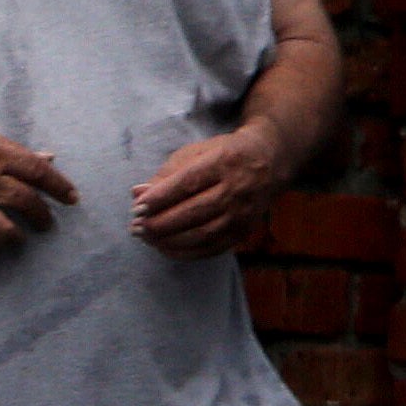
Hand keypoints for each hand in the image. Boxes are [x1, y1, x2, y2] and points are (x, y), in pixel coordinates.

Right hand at [0, 110, 75, 258]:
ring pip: (6, 232)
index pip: (39, 172)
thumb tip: (46, 158)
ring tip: (17, 240)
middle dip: (43, 217)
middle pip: (27, 203)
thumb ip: (9, 149)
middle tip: (45, 224)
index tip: (71, 198)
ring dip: (17, 240)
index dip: (60, 187)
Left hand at [131, 121, 289, 258]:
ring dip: (169, 240)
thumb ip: (165, 174)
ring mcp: (243, 213)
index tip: (137, 207)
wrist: (269, 162)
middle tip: (136, 227)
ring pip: (203, 233)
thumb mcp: (195, 153)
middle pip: (195, 212)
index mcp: (223, 162)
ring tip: (146, 237)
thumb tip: (137, 193)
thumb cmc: (222, 155)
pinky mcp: (244, 230)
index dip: (160, 198)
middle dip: (160, 223)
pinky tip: (164, 247)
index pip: (188, 183)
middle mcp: (237, 188)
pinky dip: (185, 252)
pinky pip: (212, 248)